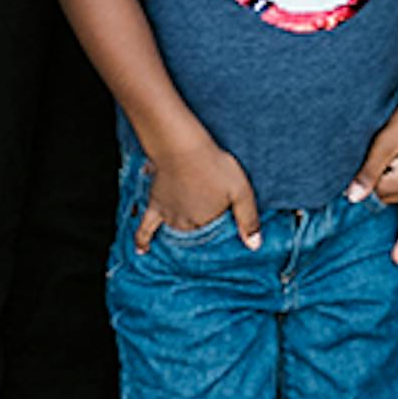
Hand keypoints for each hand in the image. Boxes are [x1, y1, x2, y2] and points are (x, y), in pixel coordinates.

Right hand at [137, 139, 260, 251]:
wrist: (181, 147)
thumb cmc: (213, 165)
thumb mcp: (241, 191)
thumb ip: (248, 218)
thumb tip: (254, 246)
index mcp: (207, 222)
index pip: (214, 238)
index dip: (219, 235)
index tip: (224, 235)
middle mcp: (187, 224)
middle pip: (194, 235)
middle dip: (200, 237)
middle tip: (205, 230)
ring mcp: (169, 216)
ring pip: (175, 233)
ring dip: (179, 239)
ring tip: (184, 242)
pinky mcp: (155, 205)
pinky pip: (145, 228)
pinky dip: (143, 240)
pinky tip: (142, 251)